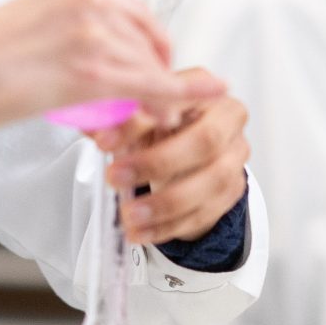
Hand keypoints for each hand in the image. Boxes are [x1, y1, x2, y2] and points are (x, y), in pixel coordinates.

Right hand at [0, 0, 187, 130]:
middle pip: (145, 35)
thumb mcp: (29, 23)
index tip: (154, 56)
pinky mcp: (95, 71)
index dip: (148, 39)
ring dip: (156, 91)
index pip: (130, 8)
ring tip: (151, 113)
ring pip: (148, 64)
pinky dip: (179, 93)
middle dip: (155, 67)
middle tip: (155, 94)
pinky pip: (151, 85)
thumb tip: (87, 55)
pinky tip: (203, 95)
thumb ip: (66, 28)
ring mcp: (94, 32)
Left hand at [93, 69, 251, 246]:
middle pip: (204, 142)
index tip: (104, 141)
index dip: (140, 122)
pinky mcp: (232, 191)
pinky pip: (205, 213)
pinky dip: (170, 226)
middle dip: (157, 163)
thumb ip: (118, 120)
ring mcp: (235, 158)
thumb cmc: (164, 127)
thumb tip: (91, 125)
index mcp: (204, 92)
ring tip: (130, 215)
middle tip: (116, 177)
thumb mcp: (139, 118)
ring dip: (165, 203)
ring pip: (211, 182)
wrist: (188, 153)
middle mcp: (228, 121)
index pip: (178, 100)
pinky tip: (142, 232)